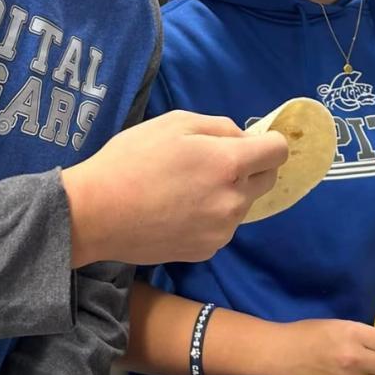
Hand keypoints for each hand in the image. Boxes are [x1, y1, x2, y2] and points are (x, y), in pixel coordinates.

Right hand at [64, 111, 288, 265]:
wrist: (95, 214)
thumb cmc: (131, 159)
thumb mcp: (174, 123)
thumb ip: (219, 126)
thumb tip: (243, 138)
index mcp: (229, 165)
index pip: (278, 151)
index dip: (267, 142)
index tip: (248, 142)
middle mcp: (234, 201)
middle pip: (266, 180)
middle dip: (249, 167)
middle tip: (210, 162)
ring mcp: (221, 231)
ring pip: (242, 204)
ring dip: (227, 193)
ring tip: (186, 188)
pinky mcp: (206, 251)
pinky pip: (222, 227)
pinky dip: (210, 216)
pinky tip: (178, 210)